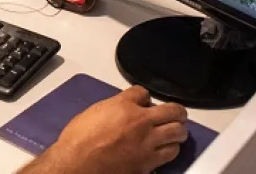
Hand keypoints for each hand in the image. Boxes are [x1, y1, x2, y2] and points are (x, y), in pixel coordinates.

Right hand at [19, 86, 187, 173]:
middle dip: (176, 112)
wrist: (77, 163)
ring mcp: (148, 144)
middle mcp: (141, 122)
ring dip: (177, 131)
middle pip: (173, 111)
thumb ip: (112, 108)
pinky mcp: (149, 163)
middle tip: (176, 114)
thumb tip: (121, 110)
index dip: (144, 96)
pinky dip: (169, 150)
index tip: (143, 100)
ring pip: (177, 133)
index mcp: (123, 105)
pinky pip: (170, 154)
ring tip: (173, 133)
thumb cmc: (78, 138)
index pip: (143, 92)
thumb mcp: (93, 112)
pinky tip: (164, 149)